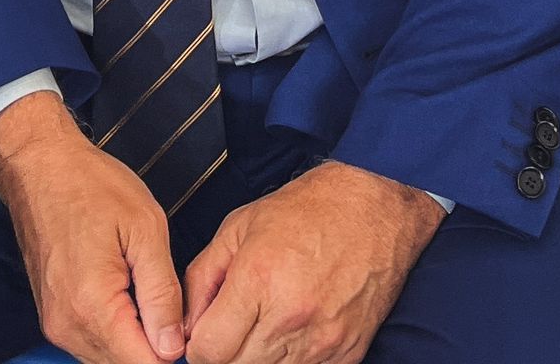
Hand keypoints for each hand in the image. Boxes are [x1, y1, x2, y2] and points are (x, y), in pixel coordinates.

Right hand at [0, 93, 185, 363]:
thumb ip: (162, 293)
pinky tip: (126, 292)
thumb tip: (174, 347)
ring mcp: (56, 324)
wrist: (41, 165)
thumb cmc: (91, 185)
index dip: (172, 349)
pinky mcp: (53, 316)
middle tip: (167, 297)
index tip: (184, 321)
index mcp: (93, 306)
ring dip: (134, 338)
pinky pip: (91, 341)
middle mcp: (68, 326)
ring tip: (145, 287)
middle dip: (154, 344)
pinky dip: (115, 328)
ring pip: (108, 357)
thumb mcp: (145, 227)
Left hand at [182, 163, 443, 363]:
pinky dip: (290, 362)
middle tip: (232, 328)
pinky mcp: (345, 356)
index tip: (204, 333)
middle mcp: (289, 316)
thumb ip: (203, 277)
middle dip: (226, 353)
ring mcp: (320, 341)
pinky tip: (290, 333)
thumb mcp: (238, 227)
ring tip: (263, 325)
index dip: (199, 346)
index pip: (209, 351)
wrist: (373, 211)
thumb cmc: (307, 211)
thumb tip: (186, 324)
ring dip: (257, 358)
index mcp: (258, 279)